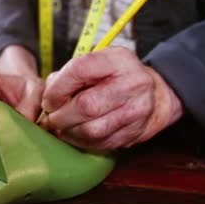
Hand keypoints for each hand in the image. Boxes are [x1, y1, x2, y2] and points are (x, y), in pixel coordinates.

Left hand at [41, 47, 183, 149]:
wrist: (156, 94)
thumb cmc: (116, 77)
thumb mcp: (97, 64)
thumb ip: (69, 75)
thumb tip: (47, 97)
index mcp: (117, 60)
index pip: (79, 70)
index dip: (57, 89)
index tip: (48, 100)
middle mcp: (131, 84)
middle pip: (86, 106)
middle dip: (60, 116)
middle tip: (51, 118)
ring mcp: (136, 110)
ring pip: (92, 129)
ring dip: (69, 132)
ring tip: (62, 127)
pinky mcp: (135, 132)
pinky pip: (100, 143)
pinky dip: (81, 142)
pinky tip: (75, 134)